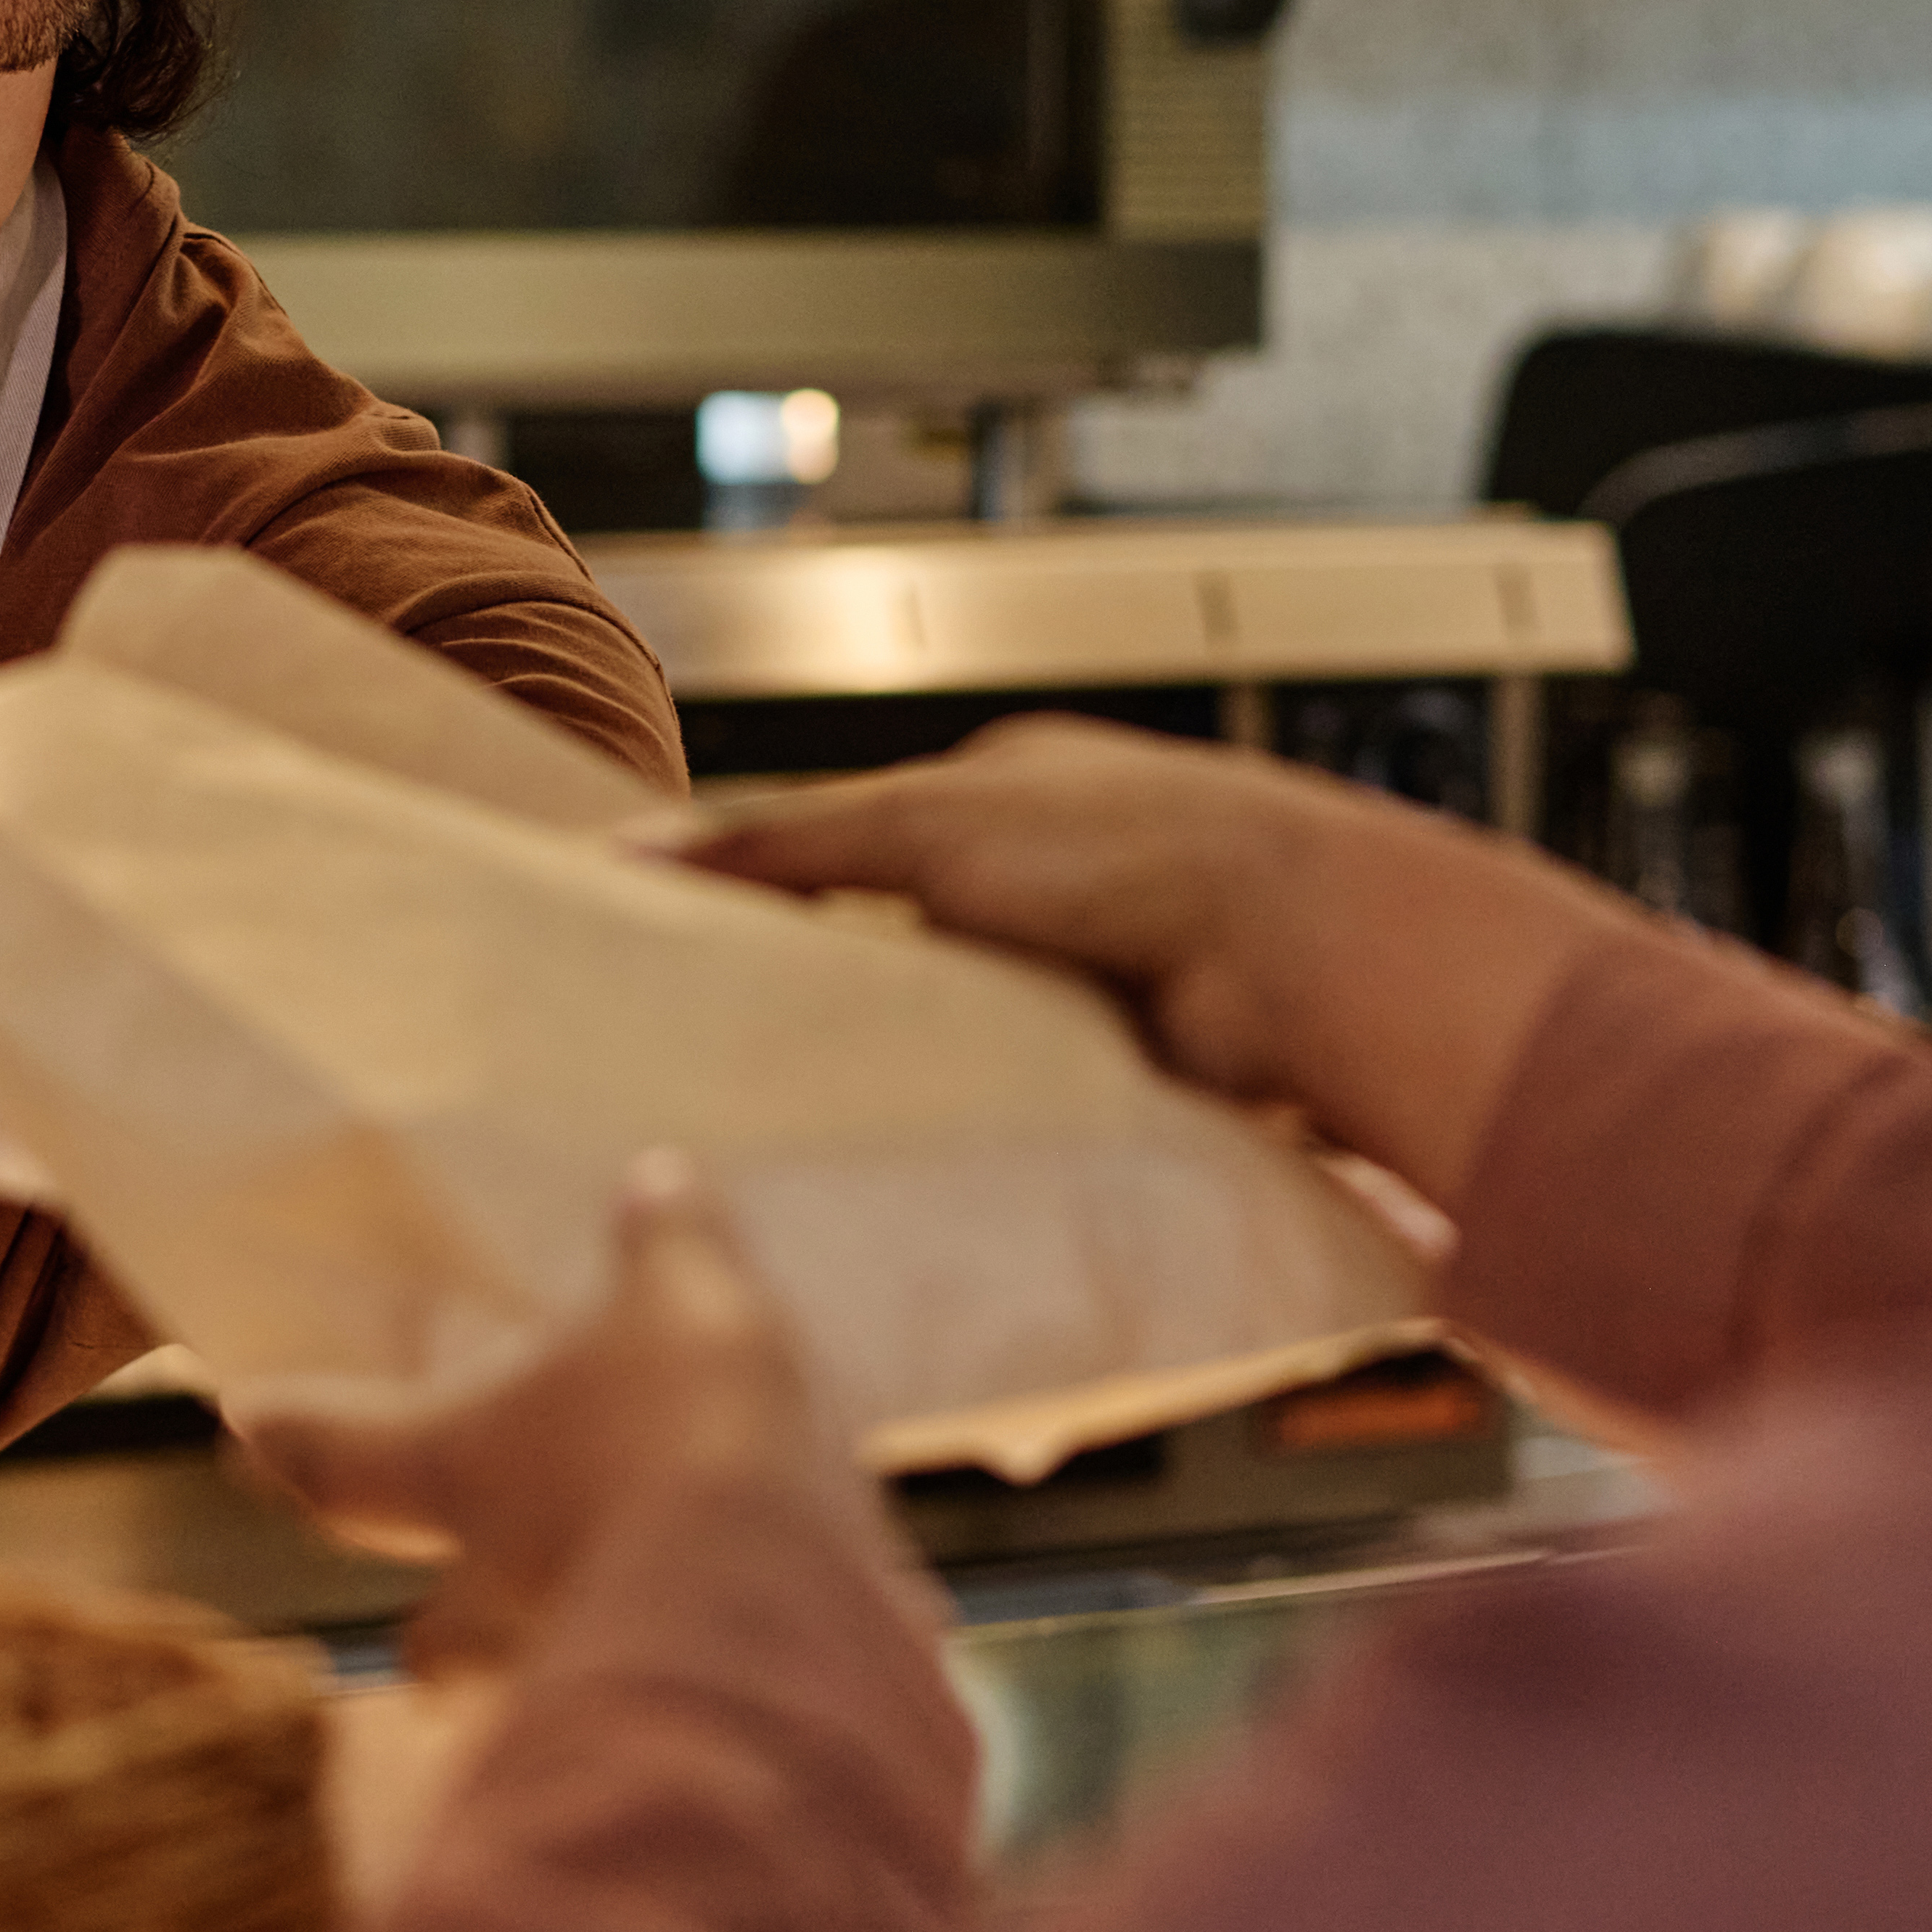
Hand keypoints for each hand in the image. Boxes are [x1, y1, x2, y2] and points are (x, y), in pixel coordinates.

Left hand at [243, 1158, 888, 1675]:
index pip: (342, 1453)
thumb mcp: (686, 1296)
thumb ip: (669, 1240)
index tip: (238, 1424)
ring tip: (585, 1671)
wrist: (766, 1602)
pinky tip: (719, 1684)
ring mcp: (571, 1674)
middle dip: (431, 1644)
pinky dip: (665, 1703)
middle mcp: (496, 1587)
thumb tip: (659, 1175)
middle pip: (431, 1643)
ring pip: (525, 1698)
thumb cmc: (680, 1425)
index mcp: (463, 1465)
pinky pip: (639, 1722)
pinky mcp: (664, 1728)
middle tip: (422, 1649)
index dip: (292, 1435)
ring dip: (541, 1686)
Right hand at [688, 717, 1629, 1210]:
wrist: (1294, 949)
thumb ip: (779, 842)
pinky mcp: (1129, 1059)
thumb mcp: (922, 825)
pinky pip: (1029, 1092)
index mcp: (1010, 789)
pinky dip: (985, 1111)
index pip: (865, 837)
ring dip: (920, 1063)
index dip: (785, 893)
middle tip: (746, 1059)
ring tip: (821, 1117)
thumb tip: (637, 854)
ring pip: (971, 1026)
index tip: (704, 951)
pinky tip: (928, 1142)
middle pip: (915, 942)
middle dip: (850, 994)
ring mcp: (1099, 970)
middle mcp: (1059, 875)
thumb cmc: (1133, 849)